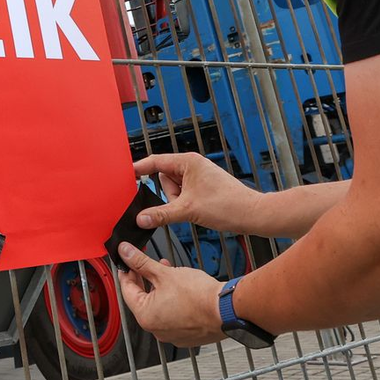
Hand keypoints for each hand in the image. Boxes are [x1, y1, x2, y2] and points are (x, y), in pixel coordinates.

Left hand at [116, 242, 224, 347]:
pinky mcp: (186, 334)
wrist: (227, 310)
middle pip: (142, 299)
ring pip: (157, 306)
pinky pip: (171, 314)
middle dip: (143, 278)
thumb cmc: (199, 296)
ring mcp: (171, 334)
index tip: (126, 261)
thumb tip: (125, 253)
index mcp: (146, 316)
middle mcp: (156, 329)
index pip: (127, 290)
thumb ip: (141, 262)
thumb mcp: (164, 273)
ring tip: (164, 269)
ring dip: (157, 287)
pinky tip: (177, 286)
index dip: (126, 271)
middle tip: (142, 262)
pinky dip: (170, 300)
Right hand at [133, 152, 262, 233]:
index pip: (155, 162)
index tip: (126, 176)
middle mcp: (192, 165)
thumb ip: (161, 214)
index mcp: (187, 161)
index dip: (140, 169)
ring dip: (177, 202)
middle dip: (168, 195)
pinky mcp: (203, 187)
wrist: (253, 215)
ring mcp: (199, 176)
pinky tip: (195, 212)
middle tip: (180, 205)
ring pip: (174, 189)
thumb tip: (141, 218)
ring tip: (193, 210)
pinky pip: (184, 195)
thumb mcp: (188, 211)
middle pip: (164, 178)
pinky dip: (184, 204)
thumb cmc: (228, 205)